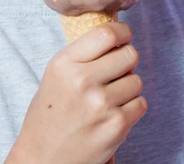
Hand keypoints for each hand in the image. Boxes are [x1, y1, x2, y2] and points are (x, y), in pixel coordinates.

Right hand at [6, 23, 146, 163]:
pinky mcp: (116, 126)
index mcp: (64, 64)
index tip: (124, 38)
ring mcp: (100, 104)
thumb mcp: (57, 75)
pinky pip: (140, 103)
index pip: (107, 33)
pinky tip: (112, 115)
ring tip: (108, 99)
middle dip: (127, 62)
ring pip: (137, 80)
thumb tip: (119, 34)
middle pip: (130, 54)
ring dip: (128, 88)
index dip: (123, 33)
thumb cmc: (52, 114)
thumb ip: (85, 53)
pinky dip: (131, 109)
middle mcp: (82, 81)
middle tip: (114, 74)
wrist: (42, 161)